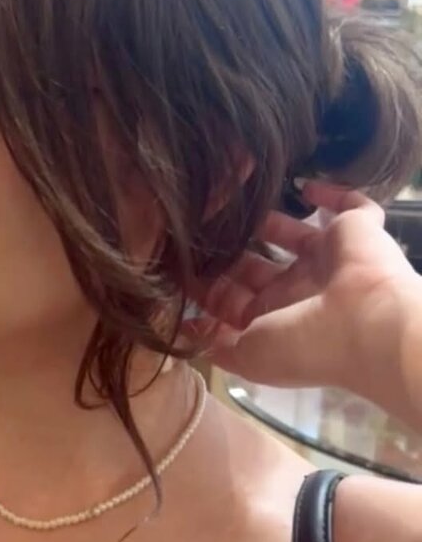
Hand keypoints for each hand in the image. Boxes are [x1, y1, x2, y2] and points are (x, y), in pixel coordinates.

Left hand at [189, 181, 420, 393]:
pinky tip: (303, 185)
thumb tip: (186, 333)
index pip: (232, 301)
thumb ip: (214, 344)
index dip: (206, 285)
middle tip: (196, 226)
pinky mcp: (356, 231)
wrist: (368, 323)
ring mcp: (327, 261)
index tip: (174, 263)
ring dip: (264, 220)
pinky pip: (349, 205)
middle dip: (227, 251)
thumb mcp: (247, 356)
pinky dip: (330, 193)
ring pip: (291, 234)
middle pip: (255, 266)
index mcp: (275, 322)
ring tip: (233, 200)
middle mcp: (299, 292)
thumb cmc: (304, 343)